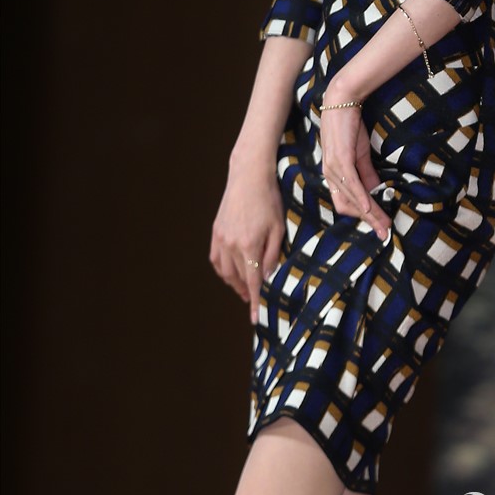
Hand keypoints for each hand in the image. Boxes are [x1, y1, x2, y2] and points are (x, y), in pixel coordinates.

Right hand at [208, 147, 284, 325]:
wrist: (249, 176)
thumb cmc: (269, 200)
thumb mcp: (279, 227)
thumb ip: (273, 254)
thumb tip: (268, 277)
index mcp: (250, 246)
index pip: (253, 282)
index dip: (255, 302)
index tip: (256, 319)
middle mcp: (232, 245)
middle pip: (239, 279)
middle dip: (248, 293)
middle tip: (256, 302)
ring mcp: (221, 239)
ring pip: (225, 272)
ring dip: (235, 284)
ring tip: (246, 290)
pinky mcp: (216, 231)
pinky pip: (216, 259)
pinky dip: (222, 271)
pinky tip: (231, 274)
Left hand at [320, 101, 391, 240]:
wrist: (342, 101)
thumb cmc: (350, 127)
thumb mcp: (360, 155)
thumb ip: (366, 174)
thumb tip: (376, 193)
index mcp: (333, 175)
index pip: (345, 204)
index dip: (362, 217)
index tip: (379, 225)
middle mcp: (330, 174)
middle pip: (347, 207)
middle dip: (368, 221)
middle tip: (384, 232)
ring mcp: (333, 168)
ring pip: (352, 198)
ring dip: (370, 213)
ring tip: (384, 223)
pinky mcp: (340, 159)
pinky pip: (351, 183)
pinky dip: (361, 197)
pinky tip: (370, 208)